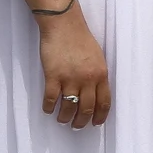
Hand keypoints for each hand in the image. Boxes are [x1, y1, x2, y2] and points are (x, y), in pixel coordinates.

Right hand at [38, 5, 109, 128]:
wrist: (64, 25)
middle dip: (82, 122)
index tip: (96, 124)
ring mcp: (70, 79)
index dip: (100, 116)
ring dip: (65, 117)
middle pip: (86, 108)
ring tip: (62, 120)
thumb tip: (96, 92)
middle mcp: (87, 79)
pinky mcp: (53, 76)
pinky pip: (51, 99)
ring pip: (69, 107)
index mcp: (101, 75)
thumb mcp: (98, 58)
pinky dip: (49, 107)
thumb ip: (98, 75)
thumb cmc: (81, 39)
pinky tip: (48, 110)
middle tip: (77, 126)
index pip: (104, 102)